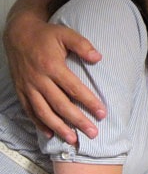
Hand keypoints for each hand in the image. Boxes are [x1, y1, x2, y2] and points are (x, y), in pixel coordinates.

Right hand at [3, 16, 105, 143]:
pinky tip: (50, 134)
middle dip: (77, 121)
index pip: (74, 88)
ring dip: (59, 127)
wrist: (18, 33)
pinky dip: (39, 124)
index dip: (89, 102)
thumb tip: (98, 57)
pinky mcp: (21, 91)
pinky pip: (30, 111)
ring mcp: (28, 87)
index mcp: (52, 66)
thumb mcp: (66, 34)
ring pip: (44, 112)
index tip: (102, 113)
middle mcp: (39, 79)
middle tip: (93, 133)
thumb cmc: (46, 35)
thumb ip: (82, 45)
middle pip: (60, 105)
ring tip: (73, 139)